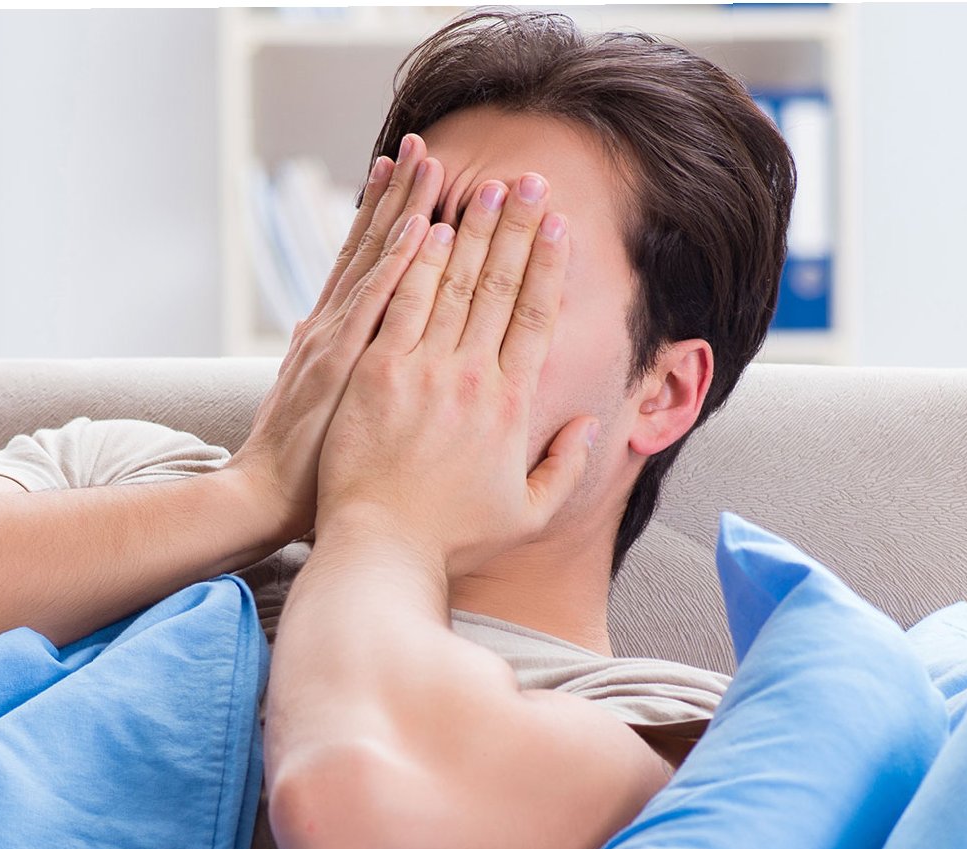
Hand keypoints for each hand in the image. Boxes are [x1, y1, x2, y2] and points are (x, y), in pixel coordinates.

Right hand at [227, 133, 444, 540]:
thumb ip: (320, 361)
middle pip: (371, 247)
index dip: (385, 214)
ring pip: (378, 262)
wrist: (261, 500)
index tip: (407, 172)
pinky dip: (400, 263)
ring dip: (405, 209)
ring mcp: (337, 342)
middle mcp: (333, 327)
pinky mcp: (343, 364)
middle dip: (397, 194)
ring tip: (429, 161)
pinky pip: (379, 304)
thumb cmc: (298, 467)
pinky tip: (423, 227)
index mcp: (332, 336)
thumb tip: (313, 329)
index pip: (363, 262)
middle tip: (422, 144)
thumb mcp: (313, 401)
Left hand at [316, 173, 596, 579]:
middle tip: (529, 180)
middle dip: (517, 228)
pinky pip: (399, 304)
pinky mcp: (376, 373)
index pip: (537, 318)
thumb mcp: (528, 513)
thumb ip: (565, 466)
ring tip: (483, 187)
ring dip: (469, 231)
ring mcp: (423, 372)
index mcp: (512, 406)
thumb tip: (591, 423)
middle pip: (501, 287)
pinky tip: (424, 226)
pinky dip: (413, 263)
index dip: (549, 266)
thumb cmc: (450, 537)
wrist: (381, 551)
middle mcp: (473, 379)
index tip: (559, 226)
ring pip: (452, 285)